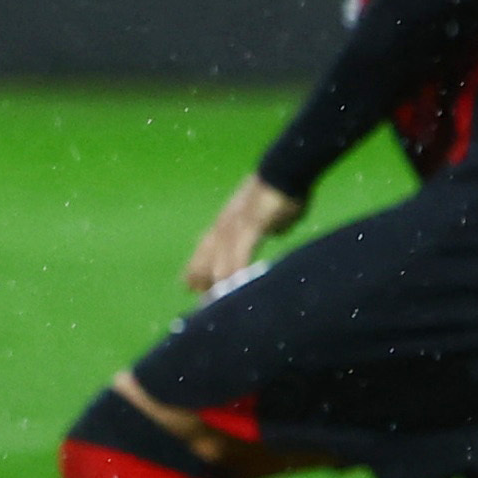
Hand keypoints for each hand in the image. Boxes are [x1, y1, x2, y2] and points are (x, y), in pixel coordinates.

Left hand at [185, 174, 301, 296]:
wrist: (285, 171)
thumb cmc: (282, 192)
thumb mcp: (271, 217)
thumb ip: (269, 227)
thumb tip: (276, 230)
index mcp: (225, 222)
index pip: (204, 250)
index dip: (197, 270)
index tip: (192, 289)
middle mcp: (223, 226)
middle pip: (204, 260)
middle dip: (203, 284)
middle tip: (204, 307)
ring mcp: (234, 227)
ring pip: (219, 263)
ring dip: (219, 285)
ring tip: (219, 305)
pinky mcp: (249, 228)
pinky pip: (240, 256)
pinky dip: (237, 274)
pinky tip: (238, 288)